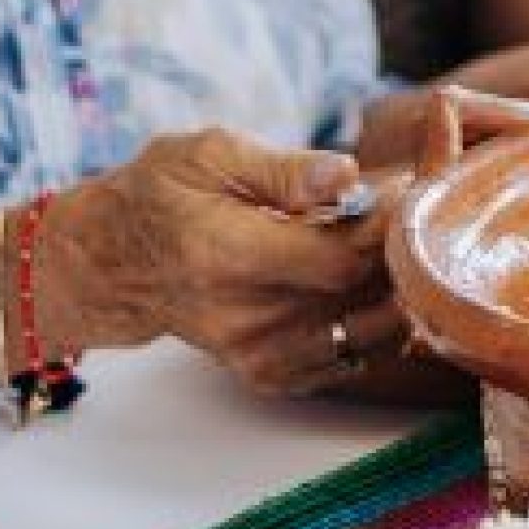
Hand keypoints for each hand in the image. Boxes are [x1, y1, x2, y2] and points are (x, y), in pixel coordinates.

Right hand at [52, 127, 396, 394]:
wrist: (111, 262)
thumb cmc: (161, 195)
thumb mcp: (210, 155)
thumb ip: (284, 169)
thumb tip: (348, 175)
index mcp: (226, 256)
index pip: (339, 260)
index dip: (386, 227)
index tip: (408, 189)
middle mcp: (242, 318)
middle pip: (359, 298)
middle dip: (401, 253)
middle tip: (417, 212)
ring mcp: (254, 354)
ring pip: (364, 333)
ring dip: (397, 290)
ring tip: (400, 244)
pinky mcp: (266, 373)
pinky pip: (346, 359)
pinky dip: (376, 324)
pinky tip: (378, 285)